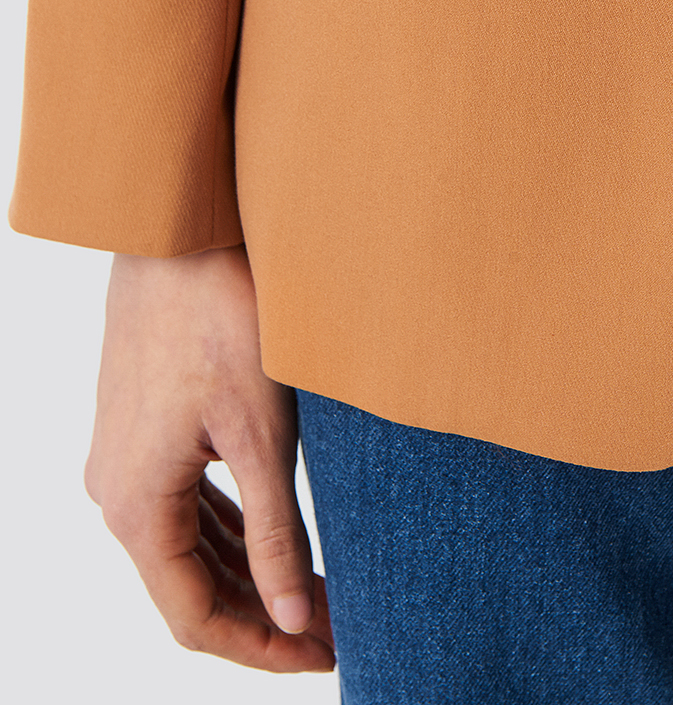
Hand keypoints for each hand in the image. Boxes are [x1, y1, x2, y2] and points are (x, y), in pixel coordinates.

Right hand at [84, 246, 334, 673]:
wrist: (175, 231)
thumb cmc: (221, 317)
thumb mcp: (261, 431)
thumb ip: (276, 533)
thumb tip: (296, 618)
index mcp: (138, 507)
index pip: (196, 617)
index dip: (262, 649)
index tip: (327, 657)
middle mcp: (117, 493)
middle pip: (190, 588)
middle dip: (264, 615)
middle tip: (338, 627)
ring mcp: (124, 459)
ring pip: (187, 547)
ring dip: (247, 575)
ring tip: (320, 591)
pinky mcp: (140, 428)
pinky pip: (182, 504)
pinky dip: (228, 531)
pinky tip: (273, 538)